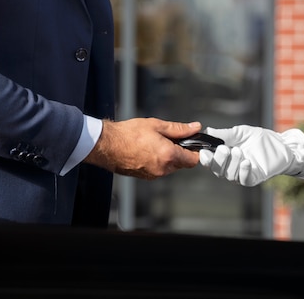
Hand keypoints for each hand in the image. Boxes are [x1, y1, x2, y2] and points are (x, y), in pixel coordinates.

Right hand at [83, 118, 201, 178]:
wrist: (106, 146)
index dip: (196, 151)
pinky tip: (148, 150)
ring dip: (169, 156)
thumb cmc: (128, 134)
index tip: (195, 143)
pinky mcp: (145, 177)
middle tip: (171, 138)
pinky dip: (158, 161)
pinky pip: (159, 170)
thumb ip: (179, 129)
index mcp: (168, 155)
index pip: (193, 159)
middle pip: (182, 163)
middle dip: (181, 151)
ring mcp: (153, 175)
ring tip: (155, 142)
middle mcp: (163, 169)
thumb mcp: (156, 125)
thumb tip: (194, 128)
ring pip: (170, 167)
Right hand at [199, 125, 303, 185]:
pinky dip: (243, 171)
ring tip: (239, 150)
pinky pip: (244, 180)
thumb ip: (224, 134)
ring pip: (230, 175)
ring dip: (232, 163)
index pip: (210, 162)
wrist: (281, 144)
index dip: (206, 159)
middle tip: (224, 148)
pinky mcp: (254, 178)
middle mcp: (232, 167)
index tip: (204, 152)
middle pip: (217, 170)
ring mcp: (243, 174)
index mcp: (226, 157)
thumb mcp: (241, 132)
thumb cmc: (260, 139)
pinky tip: (246, 162)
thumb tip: (207, 131)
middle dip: (218, 160)